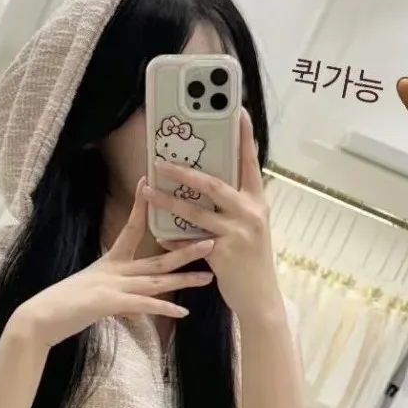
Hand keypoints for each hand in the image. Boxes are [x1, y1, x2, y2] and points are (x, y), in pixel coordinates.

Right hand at [15, 181, 214, 348]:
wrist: (39, 318)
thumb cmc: (63, 308)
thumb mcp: (95, 301)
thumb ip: (121, 302)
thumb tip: (137, 308)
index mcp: (109, 264)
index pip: (130, 230)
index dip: (140, 208)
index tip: (150, 186)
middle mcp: (114, 272)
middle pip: (156, 258)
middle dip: (186, 250)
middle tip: (212, 240)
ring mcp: (112, 286)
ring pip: (155, 279)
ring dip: (183, 277)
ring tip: (208, 275)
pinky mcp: (108, 303)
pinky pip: (142, 305)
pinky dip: (162, 307)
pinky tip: (182, 311)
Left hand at [144, 110, 279, 320]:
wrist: (260, 297)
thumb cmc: (252, 260)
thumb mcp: (252, 227)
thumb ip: (235, 206)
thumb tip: (209, 186)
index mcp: (257, 201)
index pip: (250, 161)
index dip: (244, 135)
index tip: (238, 110)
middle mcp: (250, 213)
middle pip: (213, 184)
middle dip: (184, 171)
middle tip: (160, 161)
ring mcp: (237, 233)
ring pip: (195, 212)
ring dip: (167, 201)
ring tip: (147, 191)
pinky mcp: (223, 254)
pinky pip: (190, 242)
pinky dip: (173, 238)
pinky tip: (159, 233)